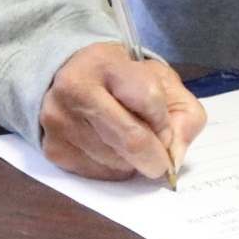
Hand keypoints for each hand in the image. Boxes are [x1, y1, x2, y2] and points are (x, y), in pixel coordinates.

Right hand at [40, 43, 205, 182]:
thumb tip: (174, 159)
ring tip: (125, 140)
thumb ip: (184, 116)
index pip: (149, 99)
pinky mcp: (54, 149)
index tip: (162, 123)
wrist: (69, 77)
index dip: (164, 120)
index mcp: (105, 63)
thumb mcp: (161, 81)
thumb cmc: (123, 80)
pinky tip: (108, 148)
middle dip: (156, 156)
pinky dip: (114, 169)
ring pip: (118, 164)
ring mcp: (60, 122)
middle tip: (159, 155)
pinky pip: (100, 175)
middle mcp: (75, 90)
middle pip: (133, 140)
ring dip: (133, 162)